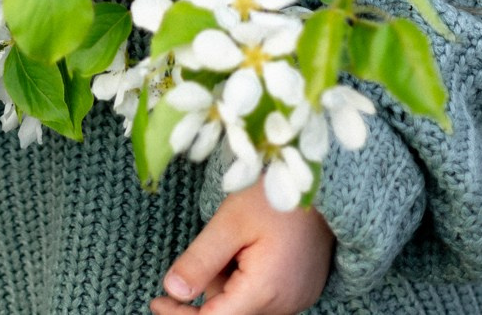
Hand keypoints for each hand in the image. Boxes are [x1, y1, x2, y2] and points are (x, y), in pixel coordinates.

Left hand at [150, 181, 333, 314]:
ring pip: (246, 303)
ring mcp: (298, 298)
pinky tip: (252, 247)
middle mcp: (285, 305)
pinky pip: (265, 294)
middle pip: (231, 312)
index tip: (156, 302)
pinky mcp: (303, 288)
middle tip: (206, 253)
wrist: (325, 179)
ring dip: (229, 281)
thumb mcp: (230, 221)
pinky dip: (248, 278)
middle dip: (210, 288)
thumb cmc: (275, 194)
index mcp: (265, 292)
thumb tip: (172, 290)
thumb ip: (200, 260)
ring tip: (238, 240)